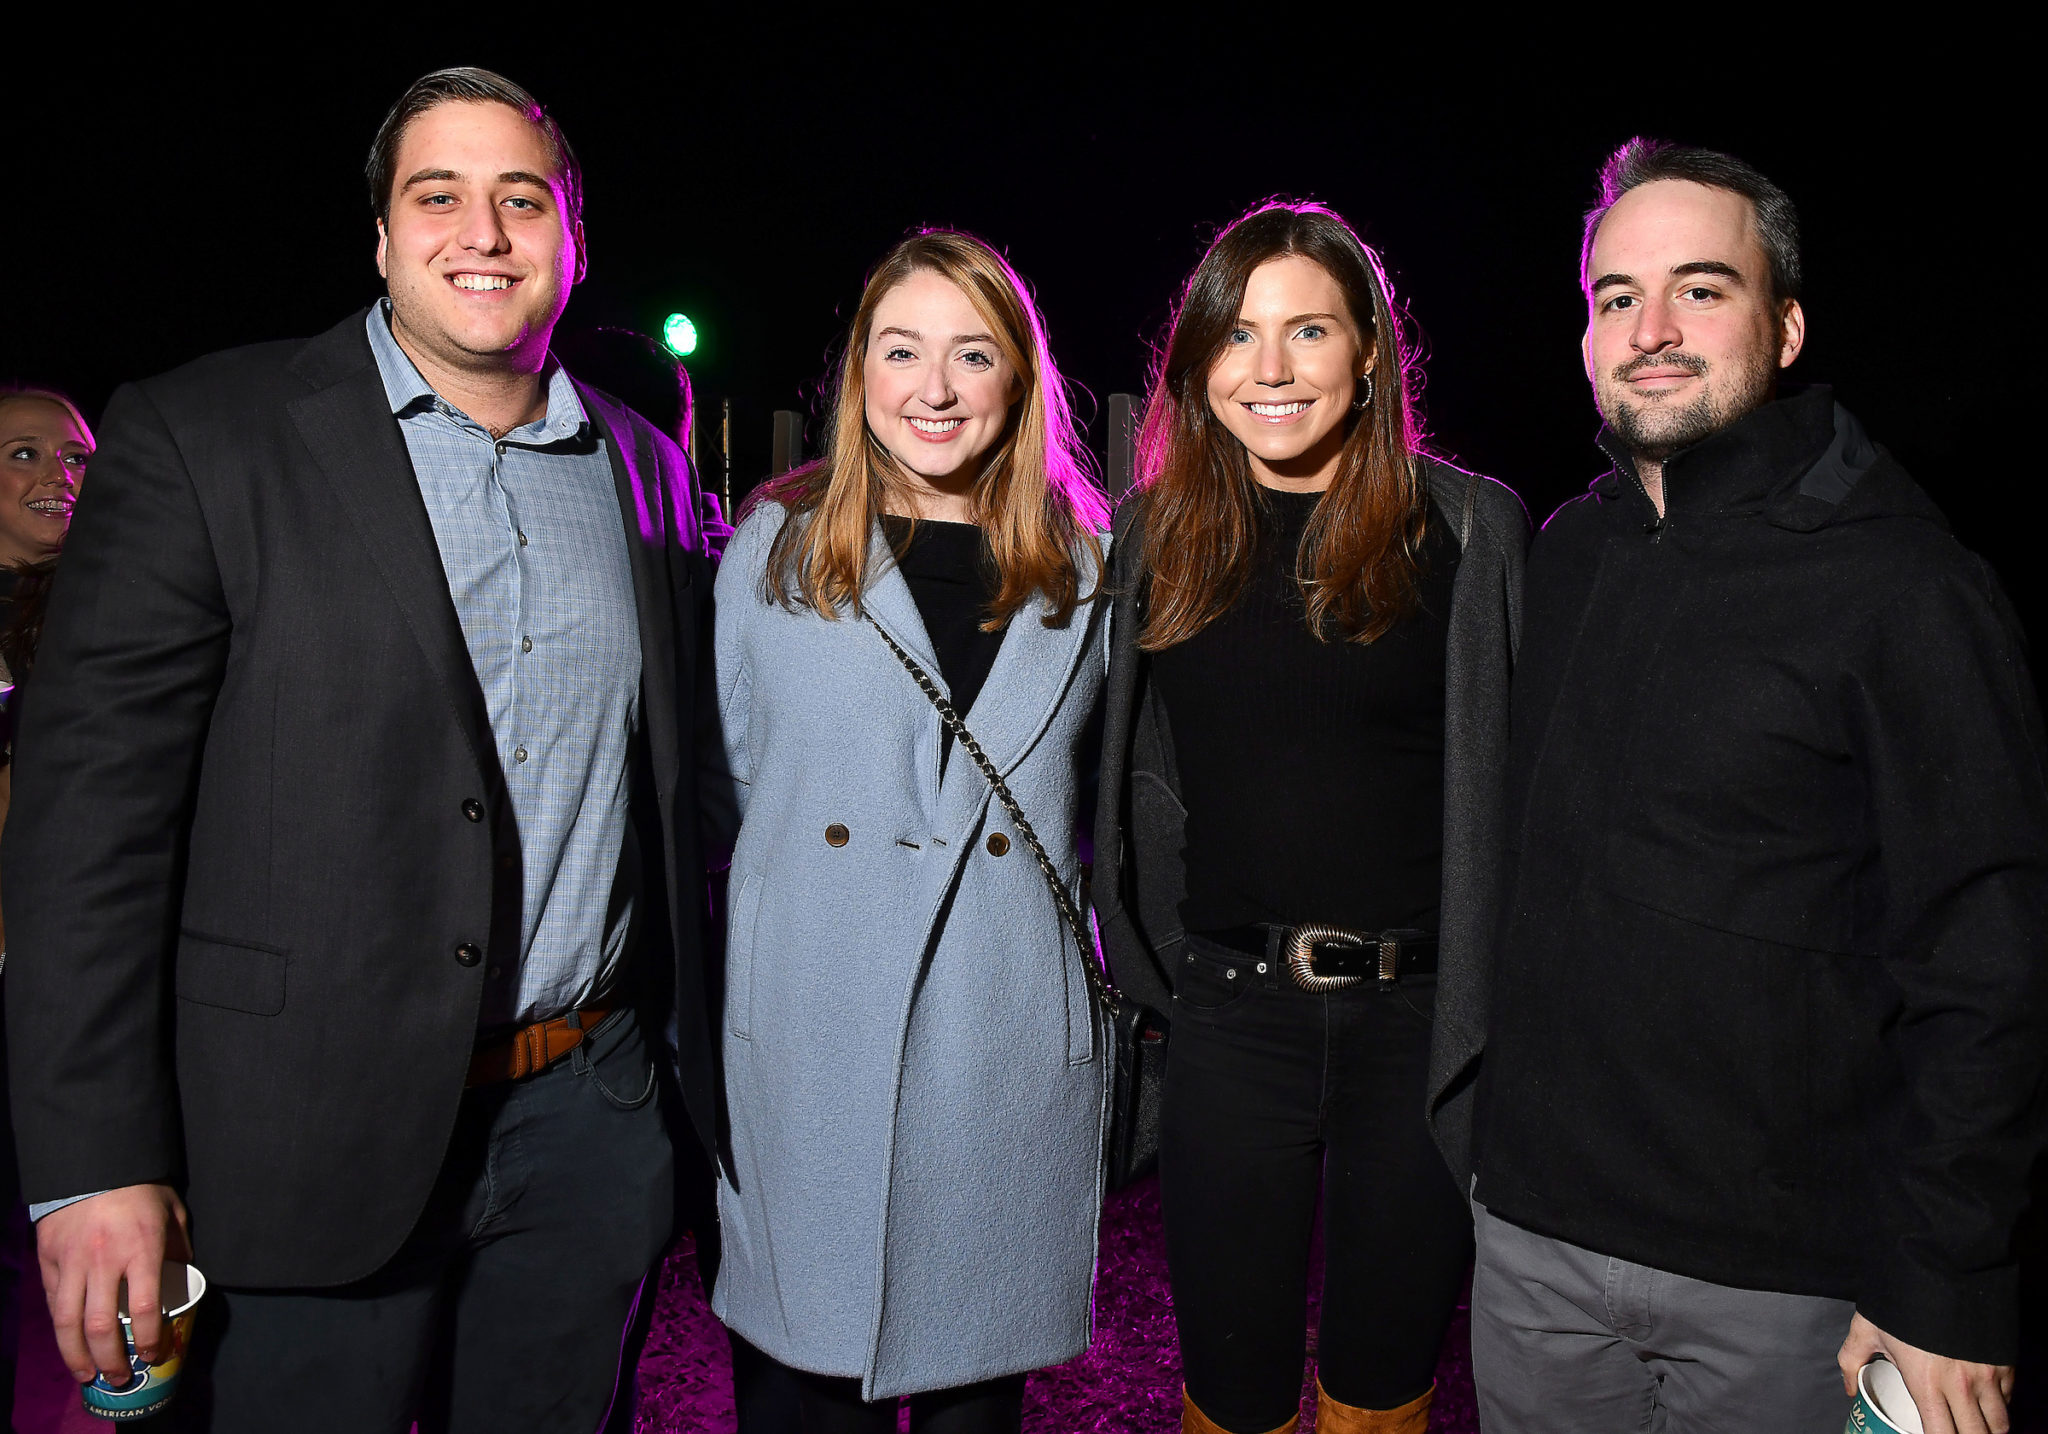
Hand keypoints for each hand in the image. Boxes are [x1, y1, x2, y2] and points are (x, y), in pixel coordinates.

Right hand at [37, 1184, 192, 1384]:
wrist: (94, 1162)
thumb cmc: (141, 1187)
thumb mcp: (172, 1212)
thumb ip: (178, 1246)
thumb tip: (185, 1275)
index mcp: (141, 1248)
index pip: (145, 1306)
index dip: (150, 1338)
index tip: (154, 1354)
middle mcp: (104, 1260)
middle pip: (100, 1324)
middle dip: (110, 1358)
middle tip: (119, 1378)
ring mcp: (72, 1261)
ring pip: (67, 1321)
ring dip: (76, 1355)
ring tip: (87, 1374)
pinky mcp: (49, 1259)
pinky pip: (53, 1301)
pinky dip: (61, 1327)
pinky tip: (69, 1342)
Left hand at [1839, 1311, 2015, 1433]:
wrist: (1940, 1266)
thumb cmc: (1899, 1298)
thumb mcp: (1866, 1329)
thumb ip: (1852, 1361)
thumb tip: (1849, 1387)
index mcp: (1925, 1383)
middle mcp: (1960, 1385)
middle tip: (1955, 1431)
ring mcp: (1986, 1374)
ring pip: (2000, 1423)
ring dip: (1988, 1429)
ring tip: (1974, 1427)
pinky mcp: (2004, 1362)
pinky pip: (2008, 1397)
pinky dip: (1999, 1406)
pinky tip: (1984, 1403)